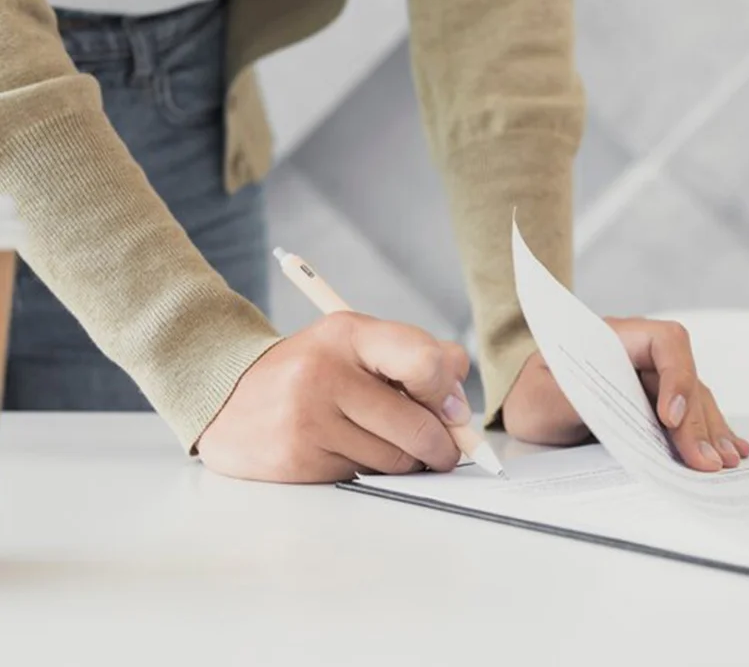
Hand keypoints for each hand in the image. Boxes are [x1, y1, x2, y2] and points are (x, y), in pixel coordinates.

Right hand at [197, 312, 472, 482]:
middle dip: (441, 446)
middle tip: (444, 450)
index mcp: (349, 334)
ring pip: (395, 460)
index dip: (449, 393)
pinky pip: (363, 477)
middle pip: (418, 427)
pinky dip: (370, 471)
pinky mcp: (297, 460)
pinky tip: (350, 452)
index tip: (451, 409)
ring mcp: (308, 419)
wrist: (225, 397)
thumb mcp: (356, 344)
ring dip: (407, 462)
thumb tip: (460, 400)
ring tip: (389, 445)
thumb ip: (415, 357)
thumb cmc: (310, 371)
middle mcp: (326, 373)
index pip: (426, 362)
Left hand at [502, 317, 748, 471]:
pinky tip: (731, 450)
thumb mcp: (539, 399)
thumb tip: (610, 413)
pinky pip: (690, 415)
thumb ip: (573, 400)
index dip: (677, 377)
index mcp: (615, 338)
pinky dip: (709, 433)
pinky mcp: (654, 405)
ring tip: (725, 463)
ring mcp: (651, 380)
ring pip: (694, 400)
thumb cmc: (531, 394)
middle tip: (706, 463)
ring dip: (711, 431)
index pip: (665, 342)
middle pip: (686, 379)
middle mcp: (641, 355)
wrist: (525, 406)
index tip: (669, 419)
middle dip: (697, 422)